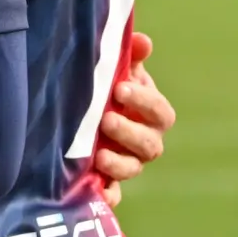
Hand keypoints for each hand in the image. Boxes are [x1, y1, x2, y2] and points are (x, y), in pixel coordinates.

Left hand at [93, 30, 175, 196]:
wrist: (77, 111)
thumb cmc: (104, 86)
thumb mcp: (115, 69)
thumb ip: (129, 56)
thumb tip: (142, 41)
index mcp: (150, 113)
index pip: (160, 111)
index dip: (144, 101)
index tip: (120, 87)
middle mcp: (145, 140)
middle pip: (150, 144)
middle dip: (130, 132)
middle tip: (107, 119)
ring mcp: (127, 162)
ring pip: (133, 169)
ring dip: (119, 163)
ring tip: (99, 154)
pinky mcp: (107, 180)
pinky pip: (112, 194)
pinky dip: (108, 195)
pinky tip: (98, 192)